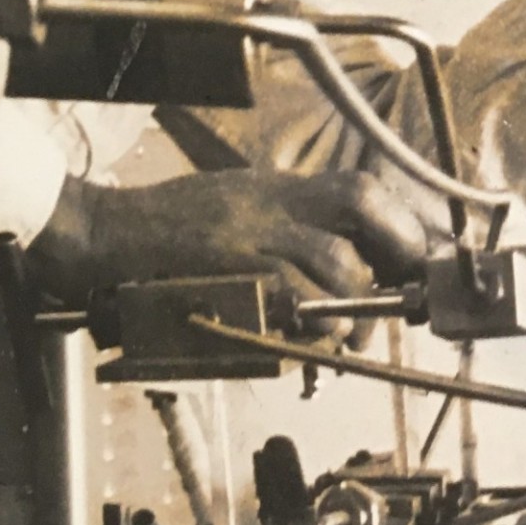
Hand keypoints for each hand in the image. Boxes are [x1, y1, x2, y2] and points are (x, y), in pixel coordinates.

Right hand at [27, 169, 439, 342]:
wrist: (104, 233)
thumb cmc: (173, 223)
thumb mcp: (241, 200)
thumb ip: (292, 220)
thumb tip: (352, 258)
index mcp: (280, 186)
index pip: (360, 188)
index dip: (399, 221)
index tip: (421, 255)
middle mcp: (272, 201)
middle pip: (360, 204)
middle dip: (395, 248)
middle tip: (404, 293)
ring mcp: (250, 233)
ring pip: (333, 259)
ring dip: (354, 301)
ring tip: (351, 332)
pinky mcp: (225, 272)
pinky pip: (286, 298)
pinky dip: (310, 322)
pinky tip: (311, 339)